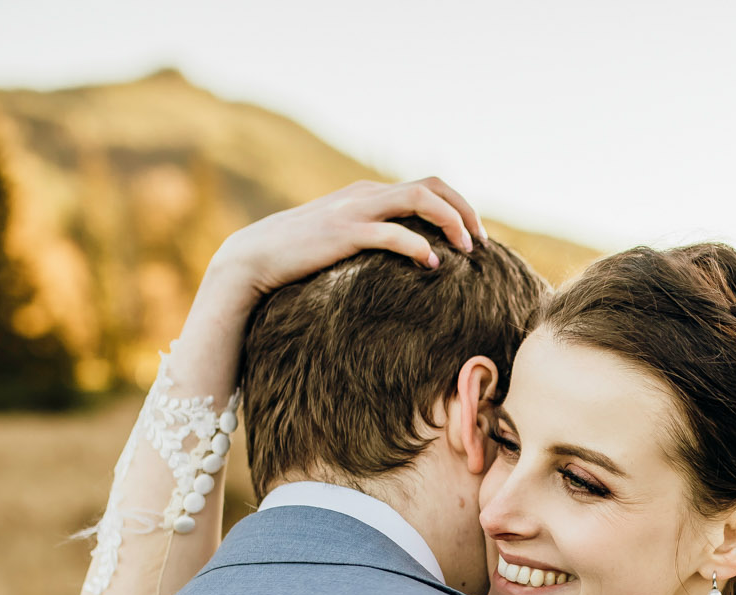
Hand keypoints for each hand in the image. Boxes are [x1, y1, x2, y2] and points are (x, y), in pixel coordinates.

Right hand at [213, 177, 485, 299]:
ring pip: (420, 200)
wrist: (253, 257)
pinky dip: (419, 246)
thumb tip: (402, 258)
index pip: (428, 186)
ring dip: (451, 223)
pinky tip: (433, 266)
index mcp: (368, 193)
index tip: (474, 237)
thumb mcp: (339, 239)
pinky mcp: (345, 233)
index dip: (458, 206)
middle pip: (433, 186)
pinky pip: (393, 233)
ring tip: (467, 252)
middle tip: (482, 243)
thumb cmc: (298, 256)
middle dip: (465, 211)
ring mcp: (355, 210)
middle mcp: (366, 194)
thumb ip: (369, 237)